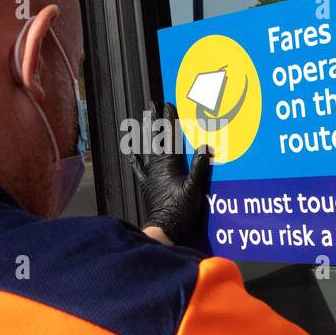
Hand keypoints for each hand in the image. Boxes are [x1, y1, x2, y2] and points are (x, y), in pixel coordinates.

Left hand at [130, 101, 211, 246]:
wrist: (164, 230)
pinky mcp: (147, 186)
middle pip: (155, 139)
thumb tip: (204, 148)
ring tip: (141, 121)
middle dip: (154, 121)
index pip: (169, 137)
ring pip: (146, 150)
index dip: (169, 120)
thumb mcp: (194, 190)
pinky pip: (139, 170)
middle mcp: (156, 168)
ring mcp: (150, 177)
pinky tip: (131, 155)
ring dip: (144, 134)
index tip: (167, 104)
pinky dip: (135, 161)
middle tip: (150, 104)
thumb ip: (199, 169)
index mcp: (168, 166)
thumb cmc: (180, 212)